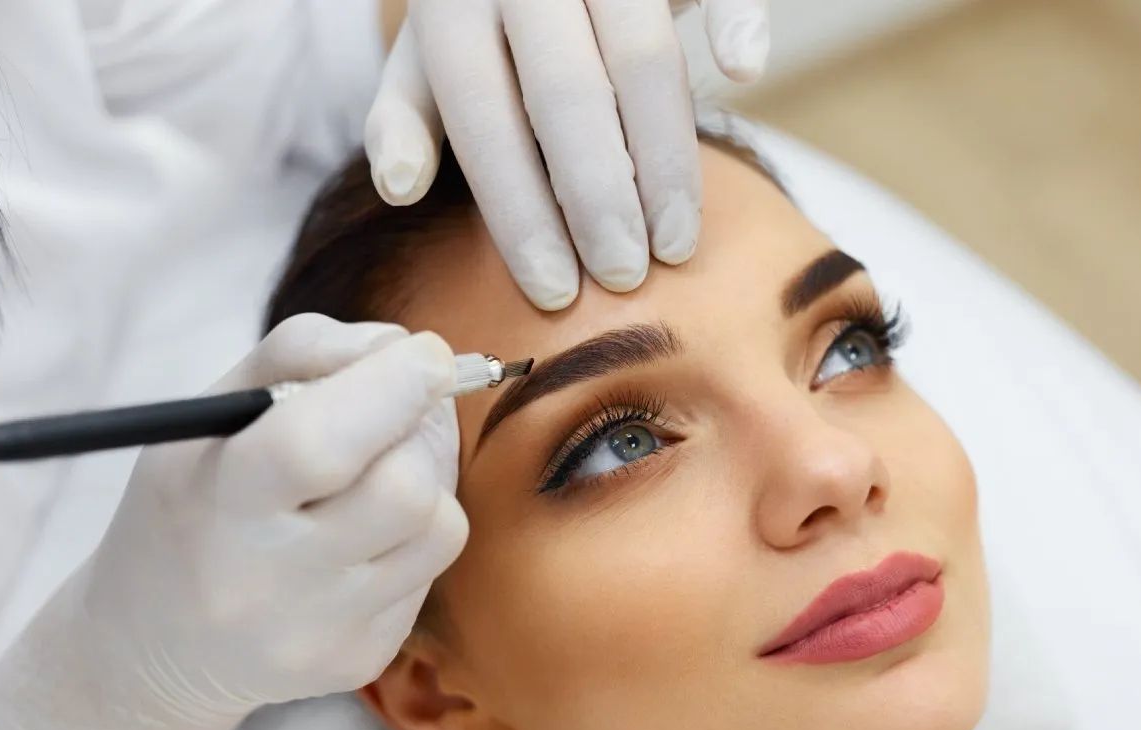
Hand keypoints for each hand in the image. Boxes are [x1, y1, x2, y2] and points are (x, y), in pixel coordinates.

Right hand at [0, 315, 467, 729]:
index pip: (316, 445)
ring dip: (425, 484)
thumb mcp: (211, 413)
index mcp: (218, 502)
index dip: (391, 388)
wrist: (156, 646)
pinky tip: (359, 540)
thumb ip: (301, 354)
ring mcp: (318, 631)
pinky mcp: (357, 660)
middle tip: (401, 413)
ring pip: (439, 530)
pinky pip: (428, 574)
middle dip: (419, 430)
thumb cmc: (196, 501)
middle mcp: (267, 580)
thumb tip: (403, 348)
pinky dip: (410, 538)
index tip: (427, 352)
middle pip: (403, 490)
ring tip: (372, 479)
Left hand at [365, 0, 770, 310]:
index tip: (555, 290)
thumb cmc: (481, 12)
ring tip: (675, 242)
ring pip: (643, 57)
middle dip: (598, 198)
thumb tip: (397, 187)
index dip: (519, 213)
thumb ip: (407, 117)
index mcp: (452, 7)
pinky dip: (735, 18)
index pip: (483, 120)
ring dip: (666, 158)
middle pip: (566, 95)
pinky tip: (743, 71)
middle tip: (622, 276)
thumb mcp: (426, 56)